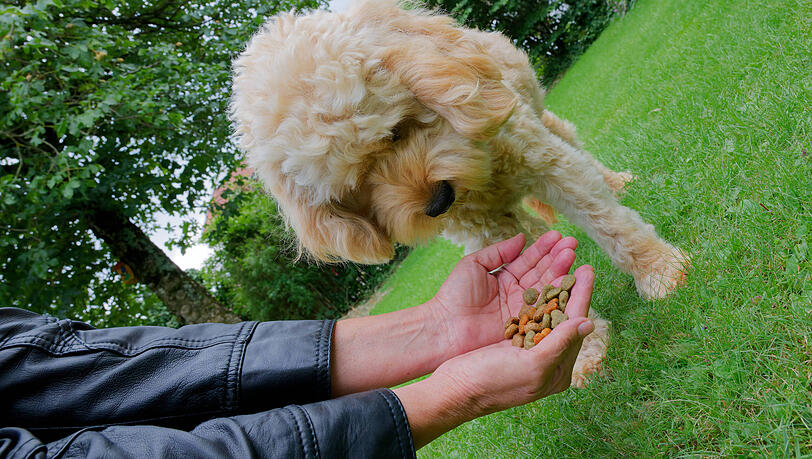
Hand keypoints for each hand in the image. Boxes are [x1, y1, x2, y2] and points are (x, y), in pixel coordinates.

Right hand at [394, 265, 594, 447]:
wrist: (454, 389)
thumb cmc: (491, 382)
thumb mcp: (532, 366)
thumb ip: (561, 343)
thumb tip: (588, 323)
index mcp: (557, 370)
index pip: (575, 324)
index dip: (582, 294)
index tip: (587, 269)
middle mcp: (547, 359)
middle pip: (564, 315)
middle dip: (570, 286)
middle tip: (576, 260)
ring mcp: (529, 349)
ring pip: (548, 310)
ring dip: (554, 284)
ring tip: (560, 262)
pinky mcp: (512, 341)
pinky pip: (530, 312)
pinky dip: (535, 293)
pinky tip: (538, 277)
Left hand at [429, 231, 578, 356]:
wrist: (444, 327)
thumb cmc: (453, 295)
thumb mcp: (474, 264)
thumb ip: (499, 252)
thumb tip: (521, 238)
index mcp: (505, 278)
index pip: (529, 260)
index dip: (543, 248)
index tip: (558, 236)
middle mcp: (516, 293)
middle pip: (542, 273)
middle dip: (558, 258)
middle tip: (572, 244)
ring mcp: (522, 310)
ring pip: (546, 289)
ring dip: (560, 272)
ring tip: (572, 256)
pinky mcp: (525, 326)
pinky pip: (543, 310)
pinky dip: (556, 297)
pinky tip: (568, 281)